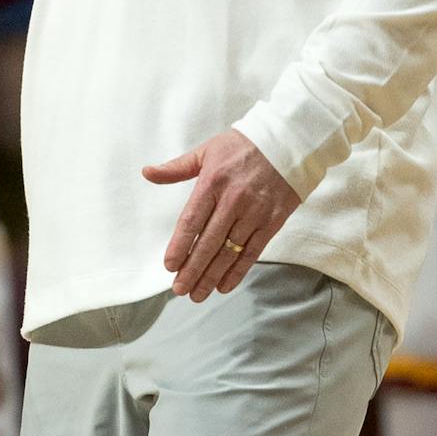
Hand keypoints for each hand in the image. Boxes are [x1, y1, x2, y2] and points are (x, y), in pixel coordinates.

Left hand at [143, 128, 302, 300]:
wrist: (288, 141)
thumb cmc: (243, 145)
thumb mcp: (206, 150)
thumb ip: (176, 167)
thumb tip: (148, 172)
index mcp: (212, 182)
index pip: (192, 221)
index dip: (180, 246)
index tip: (169, 265)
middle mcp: (233, 200)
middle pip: (209, 242)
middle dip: (193, 269)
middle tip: (180, 290)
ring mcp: (255, 213)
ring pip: (230, 251)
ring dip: (212, 276)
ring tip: (198, 294)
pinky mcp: (273, 221)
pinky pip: (253, 252)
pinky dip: (238, 271)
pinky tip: (224, 285)